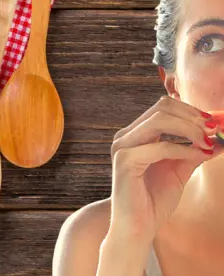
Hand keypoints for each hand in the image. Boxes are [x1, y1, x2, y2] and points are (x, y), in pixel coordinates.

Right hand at [109, 96, 223, 240]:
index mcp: (134, 135)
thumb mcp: (179, 169)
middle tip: (215, 130)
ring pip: (159, 120)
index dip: (191, 111)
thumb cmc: (154, 199)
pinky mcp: (125, 160)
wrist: (137, 227)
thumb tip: (220, 137)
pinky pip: (161, 146)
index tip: (215, 123)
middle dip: (193, 117)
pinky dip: (184, 149)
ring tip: (208, 141)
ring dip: (190, 129)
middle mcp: (125, 136)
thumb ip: (194, 149)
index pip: (163, 107)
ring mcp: (122, 146)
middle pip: (162, 108)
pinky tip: (199, 155)